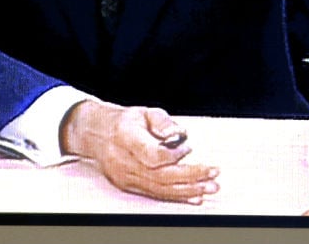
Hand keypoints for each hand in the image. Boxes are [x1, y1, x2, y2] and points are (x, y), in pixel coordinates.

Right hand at [60, 100, 219, 203]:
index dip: (174, 155)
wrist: (95, 134)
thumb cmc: (123, 121)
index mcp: (125, 137)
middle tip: (213, 174)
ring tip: (210, 187)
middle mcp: (123, 160)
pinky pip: (155, 194)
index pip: (153, 155)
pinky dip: (176, 196)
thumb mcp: (143, 111)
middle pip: (160, 175)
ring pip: (159, 188)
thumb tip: (180, 134)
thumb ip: (163, 121)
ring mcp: (124, 176)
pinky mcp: (127, 185)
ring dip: (188, 190)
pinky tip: (194, 197)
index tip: (188, 148)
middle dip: (191, 176)